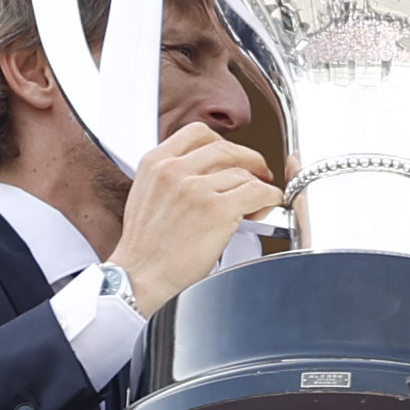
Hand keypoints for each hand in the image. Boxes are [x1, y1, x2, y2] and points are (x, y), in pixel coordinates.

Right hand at [110, 125, 279, 314]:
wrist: (140, 276)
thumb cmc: (146, 246)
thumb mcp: (148, 194)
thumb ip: (172, 175)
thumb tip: (210, 170)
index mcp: (155, 163)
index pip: (198, 133)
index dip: (224, 143)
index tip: (234, 156)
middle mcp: (174, 171)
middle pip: (226, 148)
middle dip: (249, 160)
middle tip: (259, 174)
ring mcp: (195, 188)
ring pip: (244, 173)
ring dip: (257, 186)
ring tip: (256, 203)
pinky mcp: (216, 209)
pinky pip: (257, 192)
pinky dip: (269, 198)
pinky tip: (265, 207)